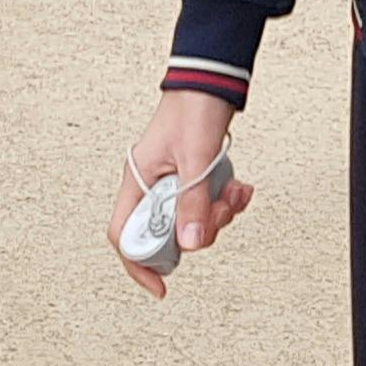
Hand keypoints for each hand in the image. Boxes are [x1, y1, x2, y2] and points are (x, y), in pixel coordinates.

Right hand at [112, 90, 249, 296]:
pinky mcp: (193, 178)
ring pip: (192, 221)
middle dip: (199, 232)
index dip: (139, 265)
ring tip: (235, 194)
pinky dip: (225, 201)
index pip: (124, 236)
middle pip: (166, 234)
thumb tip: (192, 246)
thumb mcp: (195, 159)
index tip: (161, 286)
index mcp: (138, 182)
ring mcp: (173, 183)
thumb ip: (193, 203)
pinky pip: (206, 205)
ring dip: (218, 214)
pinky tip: (240, 188)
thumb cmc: (193, 109)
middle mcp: (151, 186)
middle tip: (220, 214)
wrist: (212, 80)